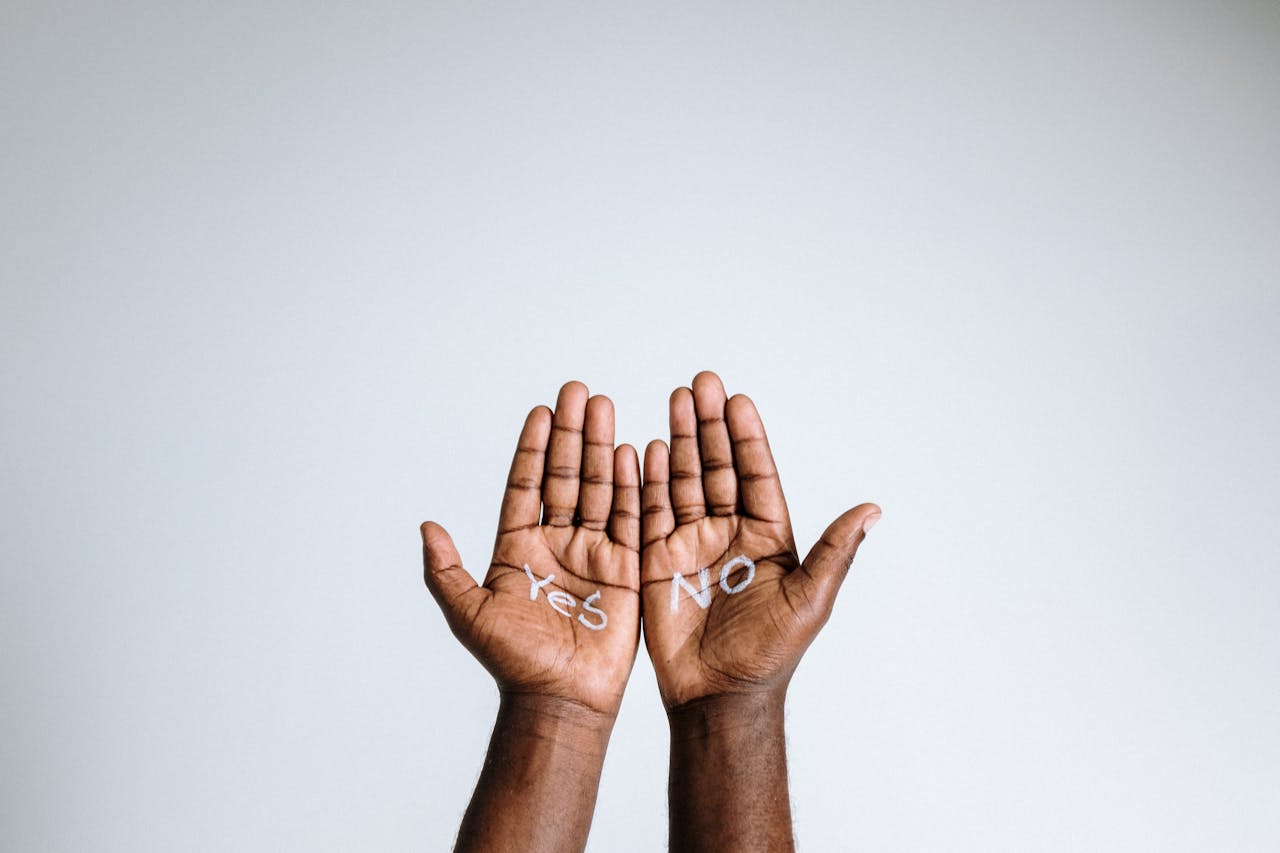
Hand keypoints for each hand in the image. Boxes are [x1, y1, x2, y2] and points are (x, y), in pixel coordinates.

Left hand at [422, 381, 640, 716]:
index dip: (533, 448)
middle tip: (578, 392)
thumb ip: (447, 570)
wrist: (560, 700)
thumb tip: (427, 528)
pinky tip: (633, 452)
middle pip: (566, 476)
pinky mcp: (625, 570)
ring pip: (599, 489)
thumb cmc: (512, 663)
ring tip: (604, 407)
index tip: (542, 411)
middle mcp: (556, 544)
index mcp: (518, 549)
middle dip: (572, 434)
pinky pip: (630, 519)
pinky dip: (632, 486)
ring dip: (601, 447)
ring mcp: (592, 554)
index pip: (526, 486)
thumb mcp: (469, 613)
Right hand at [640, 371, 879, 708]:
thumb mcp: (810, 600)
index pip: (757, 475)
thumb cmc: (770, 654)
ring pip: (684, 481)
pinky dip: (647, 481)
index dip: (746, 438)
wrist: (719, 696)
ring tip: (674, 400)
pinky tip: (644, 448)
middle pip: (716, 467)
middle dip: (708, 425)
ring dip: (679, 441)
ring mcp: (691, 544)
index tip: (738, 400)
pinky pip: (650, 513)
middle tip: (701, 383)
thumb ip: (835, 552)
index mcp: (768, 537)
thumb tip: (873, 508)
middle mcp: (730, 533)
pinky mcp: (657, 561)